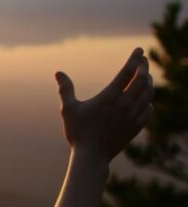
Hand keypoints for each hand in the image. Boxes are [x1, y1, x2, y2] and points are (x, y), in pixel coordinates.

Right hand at [55, 47, 153, 161]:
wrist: (91, 156)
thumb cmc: (77, 132)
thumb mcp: (68, 109)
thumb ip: (66, 89)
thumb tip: (58, 72)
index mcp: (109, 97)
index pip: (127, 72)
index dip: (135, 59)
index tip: (139, 49)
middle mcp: (125, 104)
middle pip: (142, 79)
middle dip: (144, 67)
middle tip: (143, 60)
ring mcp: (133, 116)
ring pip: (148, 93)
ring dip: (148, 82)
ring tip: (145, 76)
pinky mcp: (136, 127)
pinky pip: (148, 109)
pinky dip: (149, 100)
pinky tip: (145, 99)